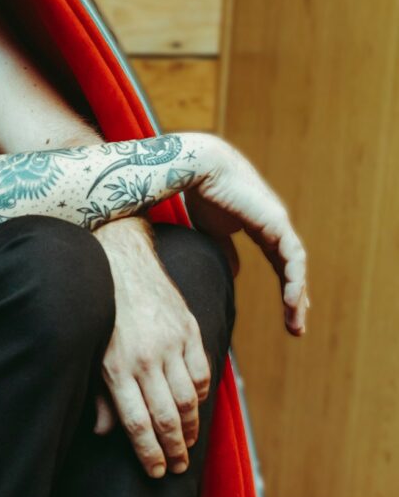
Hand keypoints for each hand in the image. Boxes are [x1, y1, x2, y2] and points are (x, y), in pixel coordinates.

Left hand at [93, 225, 210, 477]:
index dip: (150, 453)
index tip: (156, 473)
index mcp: (117, 367)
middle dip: (174, 449)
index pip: (138, 424)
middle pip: (167, 417)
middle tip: (178, 468)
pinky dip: (202, 394)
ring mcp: (171, 343)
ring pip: (189, 398)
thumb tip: (104, 433)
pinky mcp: (188, 328)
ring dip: (191, 427)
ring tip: (188, 445)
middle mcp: (147, 358)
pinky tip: (195, 407)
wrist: (118, 258)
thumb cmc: (97, 311)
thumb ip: (98, 395)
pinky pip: (202, 370)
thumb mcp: (88, 354)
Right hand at [187, 135, 308, 334]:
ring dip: (297, 297)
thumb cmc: (201, 193)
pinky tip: (292, 302)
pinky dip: (294, 281)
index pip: (278, 263)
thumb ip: (225, 251)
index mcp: (261, 227)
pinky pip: (292, 258)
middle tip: (296, 327)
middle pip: (291, 269)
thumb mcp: (213, 232)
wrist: (198, 169)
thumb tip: (236, 273)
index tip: (286, 312)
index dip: (284, 286)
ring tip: (296, 323)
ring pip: (295, 267)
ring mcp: (278, 223)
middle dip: (295, 299)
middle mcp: (274, 225)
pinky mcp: (276, 223)